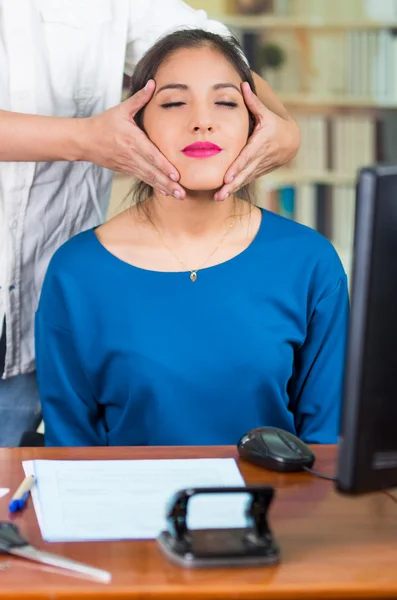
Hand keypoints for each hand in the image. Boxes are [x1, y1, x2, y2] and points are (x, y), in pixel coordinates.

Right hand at [80, 80, 184, 198]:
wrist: (84, 141)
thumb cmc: (103, 123)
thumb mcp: (121, 109)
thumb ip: (139, 98)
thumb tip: (152, 83)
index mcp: (131, 139)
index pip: (151, 154)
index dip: (164, 166)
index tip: (176, 174)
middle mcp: (131, 155)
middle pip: (152, 171)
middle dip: (168, 183)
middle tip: (182, 193)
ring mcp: (128, 164)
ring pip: (149, 178)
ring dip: (164, 188)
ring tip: (179, 196)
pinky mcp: (126, 170)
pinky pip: (143, 179)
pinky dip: (155, 186)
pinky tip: (166, 192)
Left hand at [214, 82, 300, 201]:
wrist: (291, 142)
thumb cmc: (275, 125)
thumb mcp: (266, 113)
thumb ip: (253, 102)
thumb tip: (242, 84)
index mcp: (260, 143)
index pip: (246, 157)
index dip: (237, 167)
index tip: (227, 177)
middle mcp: (260, 158)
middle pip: (244, 173)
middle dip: (232, 184)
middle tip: (219, 194)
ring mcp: (259, 166)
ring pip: (244, 179)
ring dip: (232, 189)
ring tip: (218, 198)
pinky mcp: (257, 171)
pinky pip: (245, 180)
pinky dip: (235, 187)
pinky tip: (223, 194)